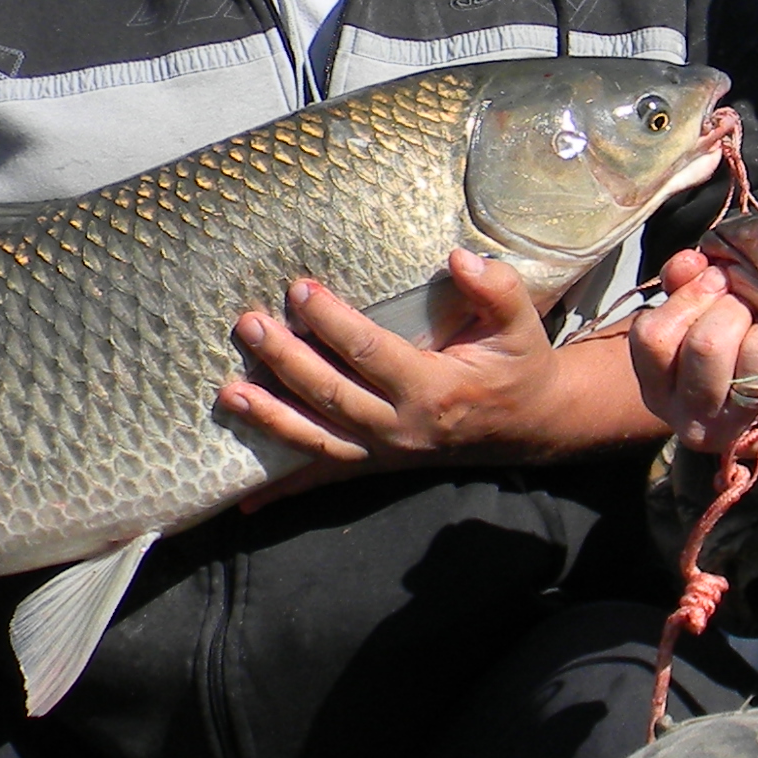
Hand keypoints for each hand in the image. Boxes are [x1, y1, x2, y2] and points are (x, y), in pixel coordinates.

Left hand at [223, 250, 637, 478]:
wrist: (528, 426)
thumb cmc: (517, 365)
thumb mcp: (520, 322)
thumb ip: (496, 287)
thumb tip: (459, 257)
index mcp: (433, 389)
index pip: (369, 352)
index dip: (332, 322)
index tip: (299, 290)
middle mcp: (402, 428)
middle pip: (331, 394)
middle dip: (285, 361)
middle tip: (249, 325)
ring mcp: (385, 453)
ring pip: (318, 439)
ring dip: (270, 418)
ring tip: (229, 392)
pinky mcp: (376, 466)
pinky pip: (325, 477)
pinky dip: (285, 490)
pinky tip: (246, 500)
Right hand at [629, 250, 757, 462]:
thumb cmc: (739, 349)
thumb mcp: (704, 313)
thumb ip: (687, 285)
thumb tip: (689, 261)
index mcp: (658, 383)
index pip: (653, 335)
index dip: (689, 295)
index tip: (716, 278)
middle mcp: (686, 416)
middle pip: (707, 343)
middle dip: (736, 307)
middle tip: (749, 302)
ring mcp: (729, 429)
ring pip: (757, 351)